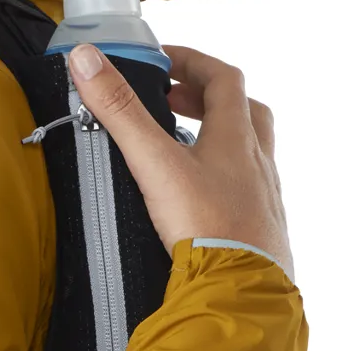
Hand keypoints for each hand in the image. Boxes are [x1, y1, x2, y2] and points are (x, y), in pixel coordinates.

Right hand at [67, 41, 293, 279]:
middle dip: (206, 97)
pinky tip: (201, 197)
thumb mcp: (155, 163)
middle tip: (173, 101)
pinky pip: (247, 190)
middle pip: (242, 111)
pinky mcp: (261, 228)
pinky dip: (224, 179)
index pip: (223, 78)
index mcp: (237, 137)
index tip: (164, 61)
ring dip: (219, 138)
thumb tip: (88, 60)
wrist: (242, 290)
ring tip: (184, 146)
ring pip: (249, 152)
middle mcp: (257, 162)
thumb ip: (120, 112)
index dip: (193, 62)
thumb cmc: (208, 227)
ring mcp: (264, 196)